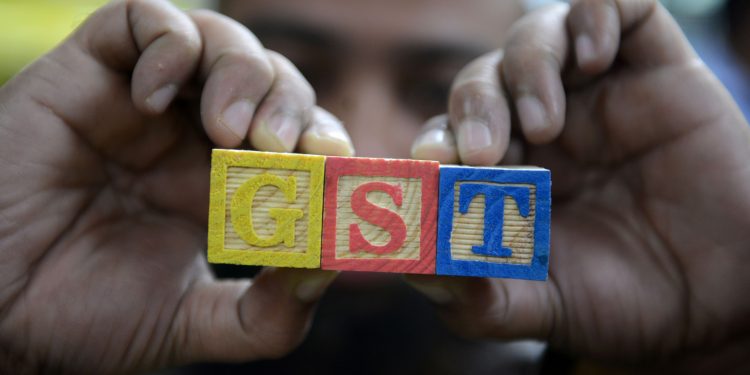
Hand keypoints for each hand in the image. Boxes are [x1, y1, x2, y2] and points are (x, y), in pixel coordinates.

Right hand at [0, 0, 351, 372]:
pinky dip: (165, 43)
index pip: (298, 136)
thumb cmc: (86, 318)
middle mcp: (191, 135)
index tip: (330, 165)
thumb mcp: (195, 323)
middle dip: (288, 105)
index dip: (323, 138)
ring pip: (217, 40)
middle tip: (277, 147)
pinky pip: (140, 19)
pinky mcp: (89, 73)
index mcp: (226, 183)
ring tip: (226, 128)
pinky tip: (153, 98)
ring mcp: (143, 102)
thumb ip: (269, 312)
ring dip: (241, 72)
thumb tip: (331, 265)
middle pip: (271, 80)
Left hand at [408, 0, 749, 370]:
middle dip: (475, 109)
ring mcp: (595, 95)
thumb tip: (413, 268)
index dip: (436, 141)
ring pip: (536, 38)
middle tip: (487, 150)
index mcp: (503, 174)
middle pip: (482, 83)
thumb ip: (474, 295)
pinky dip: (596, 13)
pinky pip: (621, 9)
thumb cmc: (622, 304)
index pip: (448, 136)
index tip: (436, 163)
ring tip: (546, 123)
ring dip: (527, 68)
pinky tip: (593, 56)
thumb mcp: (537, 307)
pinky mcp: (654, 69)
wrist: (721, 306)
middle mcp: (540, 129)